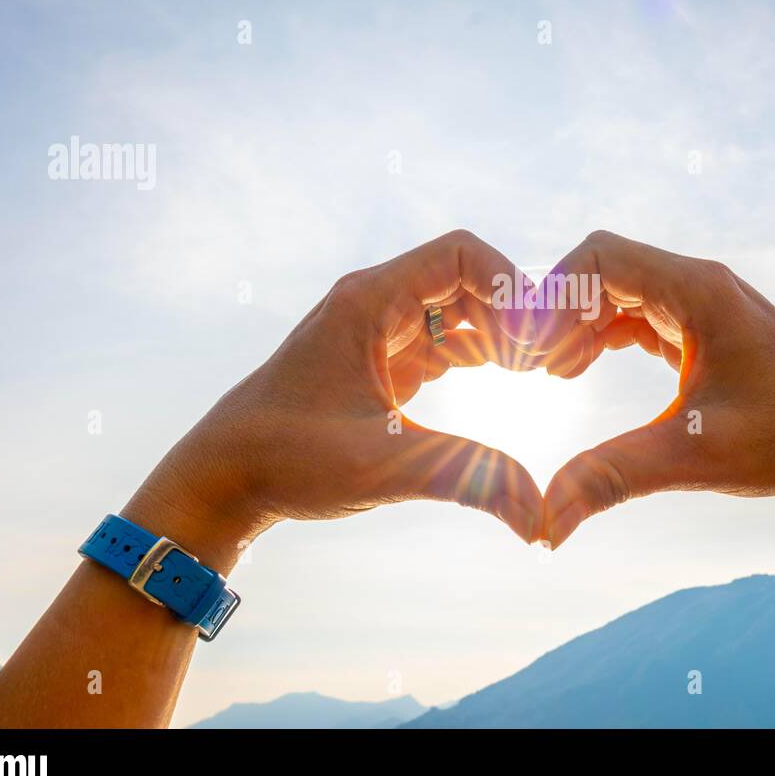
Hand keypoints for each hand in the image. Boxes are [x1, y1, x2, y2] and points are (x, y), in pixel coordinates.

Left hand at [125, 230, 545, 552]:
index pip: (461, 254)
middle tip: (550, 363)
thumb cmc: (287, 460)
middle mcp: (375, 303)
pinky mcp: (381, 359)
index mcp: (369, 303)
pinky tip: (509, 381)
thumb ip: (468, 478)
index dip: (511, 284)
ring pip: (459, 309)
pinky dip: (480, 353)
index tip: (539, 337)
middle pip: (468, 279)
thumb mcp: (384, 466)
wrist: (224, 478)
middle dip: (513, 313)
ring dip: (500, 333)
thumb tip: (540, 520)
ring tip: (538, 372)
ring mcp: (378, 329)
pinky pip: (444, 338)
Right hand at [527, 230, 774, 546]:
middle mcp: (699, 285)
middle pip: (603, 270)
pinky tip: (573, 372)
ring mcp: (703, 304)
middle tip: (525, 366)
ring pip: (617, 292)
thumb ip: (613, 476)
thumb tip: (544, 521)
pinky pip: (637, 314)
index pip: (601, 258)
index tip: (529, 353)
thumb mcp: (694, 457)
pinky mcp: (704, 329)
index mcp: (699, 292)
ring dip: (576, 325)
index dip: (552, 297)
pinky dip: (600, 336)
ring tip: (545, 374)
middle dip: (558, 312)